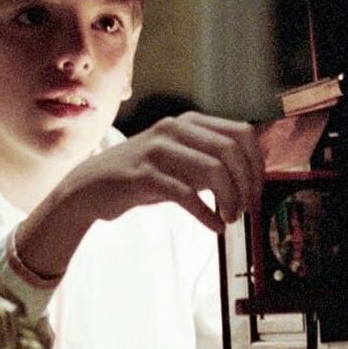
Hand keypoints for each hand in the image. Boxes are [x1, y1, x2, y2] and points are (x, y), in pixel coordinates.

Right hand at [17, 112, 261, 279]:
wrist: (90, 187)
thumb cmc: (142, 176)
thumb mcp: (180, 161)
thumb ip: (210, 162)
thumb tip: (253, 177)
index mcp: (188, 122)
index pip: (241, 133)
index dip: (257, 164)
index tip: (257, 191)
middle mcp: (174, 129)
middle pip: (230, 151)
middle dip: (246, 184)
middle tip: (245, 209)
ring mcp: (156, 150)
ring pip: (212, 170)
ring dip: (229, 200)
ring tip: (230, 218)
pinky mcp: (142, 175)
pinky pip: (185, 193)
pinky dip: (207, 214)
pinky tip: (214, 226)